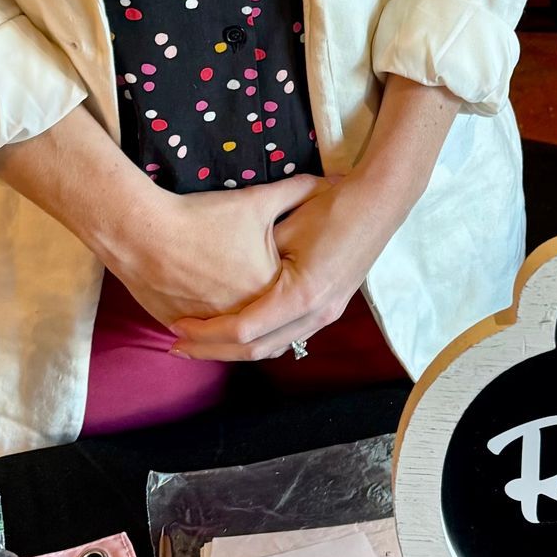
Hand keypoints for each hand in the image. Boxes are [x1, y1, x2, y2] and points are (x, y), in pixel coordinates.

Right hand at [105, 177, 317, 332]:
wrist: (143, 232)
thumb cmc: (204, 216)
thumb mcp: (257, 201)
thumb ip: (297, 192)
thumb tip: (327, 180)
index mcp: (270, 291)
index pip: (293, 299)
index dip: (297, 288)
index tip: (301, 283)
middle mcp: (243, 314)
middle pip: (267, 324)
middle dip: (275, 320)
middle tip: (281, 317)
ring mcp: (209, 323)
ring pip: (233, 337)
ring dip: (242, 333)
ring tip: (249, 326)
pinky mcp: (178, 323)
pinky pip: (200, 331)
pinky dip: (208, 328)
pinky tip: (210, 318)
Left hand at [168, 167, 403, 360]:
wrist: (378, 206)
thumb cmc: (332, 209)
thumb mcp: (283, 227)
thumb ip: (253, 255)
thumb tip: (217, 274)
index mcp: (301, 296)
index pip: (244, 329)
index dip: (207, 332)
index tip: (178, 326)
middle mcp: (315, 315)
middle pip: (255, 349)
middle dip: (214, 350)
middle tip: (179, 346)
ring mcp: (325, 316)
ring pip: (272, 348)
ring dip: (235, 350)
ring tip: (202, 345)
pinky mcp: (328, 310)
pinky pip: (287, 336)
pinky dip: (259, 340)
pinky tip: (237, 335)